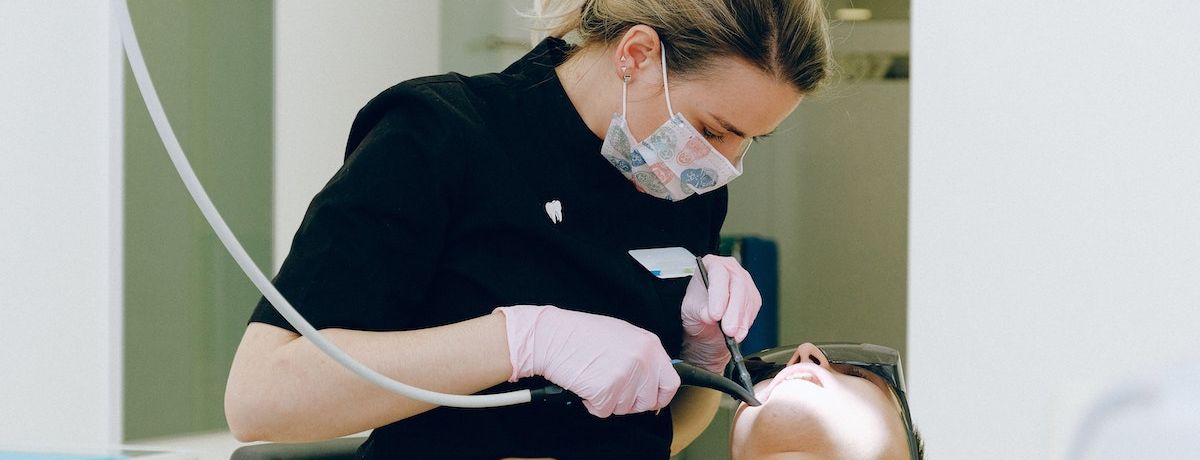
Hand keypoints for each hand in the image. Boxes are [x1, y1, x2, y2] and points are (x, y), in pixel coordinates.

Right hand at [495, 305, 679, 417]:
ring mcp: (626, 375)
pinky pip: (604, 411)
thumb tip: (652, 382)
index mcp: (650, 344)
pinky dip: (592, 403)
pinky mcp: (607, 390)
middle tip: (609, 384)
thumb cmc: (581, 334)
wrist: (551, 336)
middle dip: (629, 401)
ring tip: (594, 375)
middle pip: (648, 401)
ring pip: (625, 408)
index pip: (670, 382)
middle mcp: (643, 360)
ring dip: (608, 400)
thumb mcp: (622, 335)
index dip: (659, 395)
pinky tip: (584, 382)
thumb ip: (642, 356)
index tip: (649, 399)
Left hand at [680, 255, 762, 373]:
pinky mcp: (753, 297)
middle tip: (728, 330)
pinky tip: (738, 334)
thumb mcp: (691, 309)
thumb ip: (700, 310)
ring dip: (740, 321)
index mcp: (712, 264)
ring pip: (747, 300)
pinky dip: (745, 324)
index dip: (718, 295)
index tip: (715, 315)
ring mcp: (745, 282)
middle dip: (733, 311)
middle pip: (737, 286)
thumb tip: (710, 315)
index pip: (718, 275)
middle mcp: (731, 269)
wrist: (706, 321)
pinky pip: (752, 310)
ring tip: (732, 336)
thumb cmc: (696, 308)